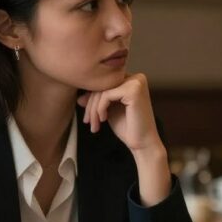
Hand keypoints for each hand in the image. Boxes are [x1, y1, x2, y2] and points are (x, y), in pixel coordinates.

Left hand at [78, 74, 168, 205]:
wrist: (142, 143)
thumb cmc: (128, 128)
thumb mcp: (108, 111)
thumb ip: (97, 101)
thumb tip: (79, 97)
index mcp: (132, 80)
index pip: (105, 84)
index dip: (92, 99)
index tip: (87, 116)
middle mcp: (136, 78)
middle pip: (103, 85)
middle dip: (91, 105)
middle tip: (87, 122)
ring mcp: (136, 82)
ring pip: (102, 90)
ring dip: (93, 109)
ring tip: (94, 124)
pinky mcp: (134, 90)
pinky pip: (106, 95)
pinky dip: (100, 109)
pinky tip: (103, 120)